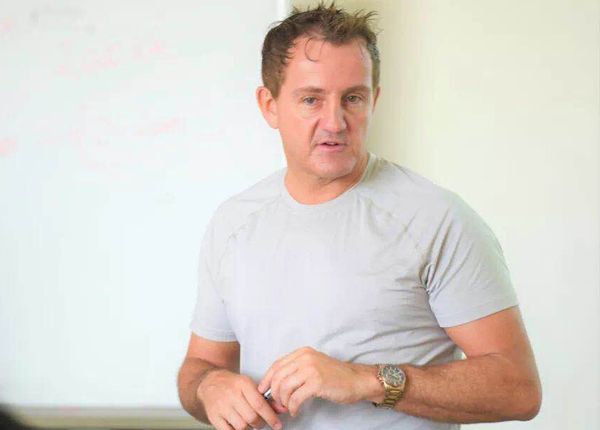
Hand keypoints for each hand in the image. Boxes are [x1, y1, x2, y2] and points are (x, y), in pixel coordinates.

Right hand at [197, 368, 283, 429]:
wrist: (210, 383)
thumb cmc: (232, 385)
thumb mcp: (250, 386)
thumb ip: (266, 399)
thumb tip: (282, 409)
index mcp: (243, 384)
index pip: (260, 404)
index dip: (271, 417)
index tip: (277, 425)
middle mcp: (232, 394)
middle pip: (252, 417)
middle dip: (260, 424)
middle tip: (261, 423)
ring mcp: (221, 406)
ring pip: (242, 426)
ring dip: (249, 428)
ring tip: (249, 422)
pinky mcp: (214, 416)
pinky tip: (239, 426)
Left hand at [257, 346, 372, 417]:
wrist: (357, 380)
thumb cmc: (336, 376)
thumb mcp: (314, 365)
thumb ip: (296, 370)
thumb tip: (276, 384)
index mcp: (302, 353)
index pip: (276, 365)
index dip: (267, 379)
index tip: (263, 391)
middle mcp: (305, 358)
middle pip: (278, 377)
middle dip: (275, 394)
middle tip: (279, 404)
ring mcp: (311, 369)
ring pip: (285, 388)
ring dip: (284, 402)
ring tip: (289, 408)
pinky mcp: (316, 383)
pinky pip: (296, 398)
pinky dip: (293, 407)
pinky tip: (296, 411)